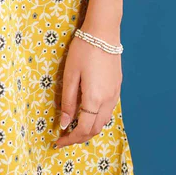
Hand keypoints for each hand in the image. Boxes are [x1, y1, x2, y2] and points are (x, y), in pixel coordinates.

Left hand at [54, 31, 121, 148]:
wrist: (104, 32)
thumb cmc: (84, 50)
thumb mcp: (70, 74)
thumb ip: (69, 101)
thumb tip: (65, 123)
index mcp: (95, 99)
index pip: (83, 129)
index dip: (70, 139)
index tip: (58, 141)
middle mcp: (108, 101)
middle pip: (95, 130)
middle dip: (79, 138)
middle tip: (64, 138)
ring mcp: (115, 95)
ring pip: (103, 122)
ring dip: (89, 130)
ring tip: (74, 128)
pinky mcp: (117, 88)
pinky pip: (108, 112)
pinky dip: (97, 120)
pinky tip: (87, 115)